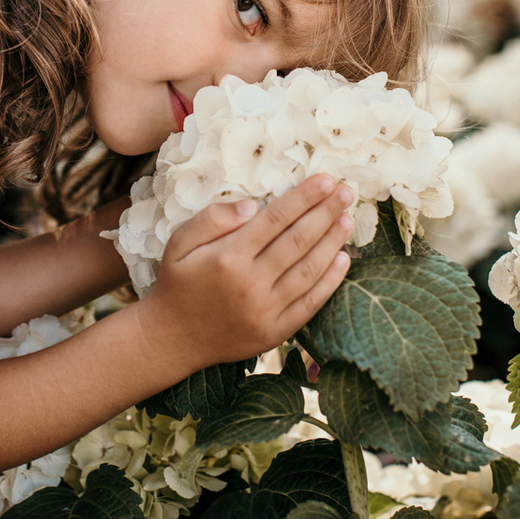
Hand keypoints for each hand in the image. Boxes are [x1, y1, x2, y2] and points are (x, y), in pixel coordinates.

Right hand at [135, 175, 354, 370]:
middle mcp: (251, 283)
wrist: (172, 339)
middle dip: (326, 212)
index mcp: (228, 257)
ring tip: (347, 219)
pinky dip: (330, 281)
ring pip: (309, 270)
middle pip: (298, 240)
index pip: (276, 219)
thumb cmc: (177, 283)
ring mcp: (265, 311)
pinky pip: (310, 304)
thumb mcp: (178, 243)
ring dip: (333, 242)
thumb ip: (211, 219)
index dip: (304, 197)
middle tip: (345, 192)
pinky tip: (343, 260)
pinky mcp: (274, 332)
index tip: (324, 179)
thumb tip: (252, 206)